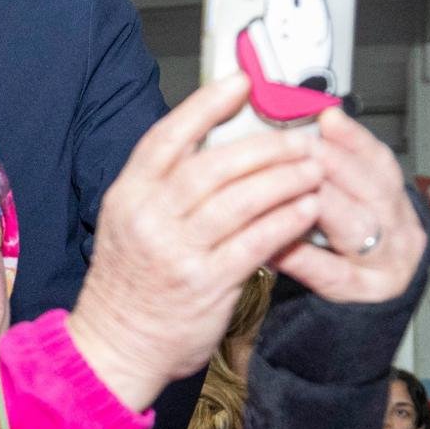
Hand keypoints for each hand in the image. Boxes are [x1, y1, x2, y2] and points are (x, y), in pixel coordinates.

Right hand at [67, 74, 322, 411]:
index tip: (242, 84)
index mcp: (128, 195)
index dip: (206, 105)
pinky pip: (257, 241)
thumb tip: (217, 146)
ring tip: (313, 169)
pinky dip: (286, 220)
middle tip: (299, 139)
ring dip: (284, 179)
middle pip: (214, 165)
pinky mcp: (206, 282)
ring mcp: (176, 251)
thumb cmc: (130, 283)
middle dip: (265, 147)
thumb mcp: (129, 223)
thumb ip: (164, 187)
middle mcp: (148, 218)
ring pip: (241, 200)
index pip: (168, 137)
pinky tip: (306, 208)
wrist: (116, 344)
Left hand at [271, 108, 426, 303]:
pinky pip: (332, 271)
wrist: (365, 298)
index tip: (326, 117)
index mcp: (391, 197)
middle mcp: (398, 227)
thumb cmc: (344, 241)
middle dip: (335, 164)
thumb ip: (327, 168)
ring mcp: (385, 261)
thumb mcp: (347, 199)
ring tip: (288, 189)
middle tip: (299, 148)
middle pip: (373, 189)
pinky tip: (278, 245)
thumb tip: (293, 127)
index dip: (352, 137)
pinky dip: (304, 256)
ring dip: (321, 204)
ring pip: (357, 227)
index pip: (379, 160)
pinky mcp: (362, 292)